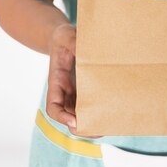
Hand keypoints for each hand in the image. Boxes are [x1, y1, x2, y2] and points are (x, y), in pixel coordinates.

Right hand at [46, 22, 103, 137]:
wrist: (66, 37)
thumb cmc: (64, 37)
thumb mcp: (67, 36)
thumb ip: (73, 43)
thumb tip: (83, 48)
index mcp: (56, 82)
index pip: (53, 107)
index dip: (62, 117)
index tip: (74, 121)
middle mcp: (65, 91)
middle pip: (68, 117)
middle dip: (81, 127)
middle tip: (99, 130)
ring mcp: (76, 92)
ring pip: (80, 114)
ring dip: (92, 122)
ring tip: (109, 124)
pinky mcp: (86, 89)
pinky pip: (91, 104)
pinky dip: (99, 110)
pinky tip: (113, 111)